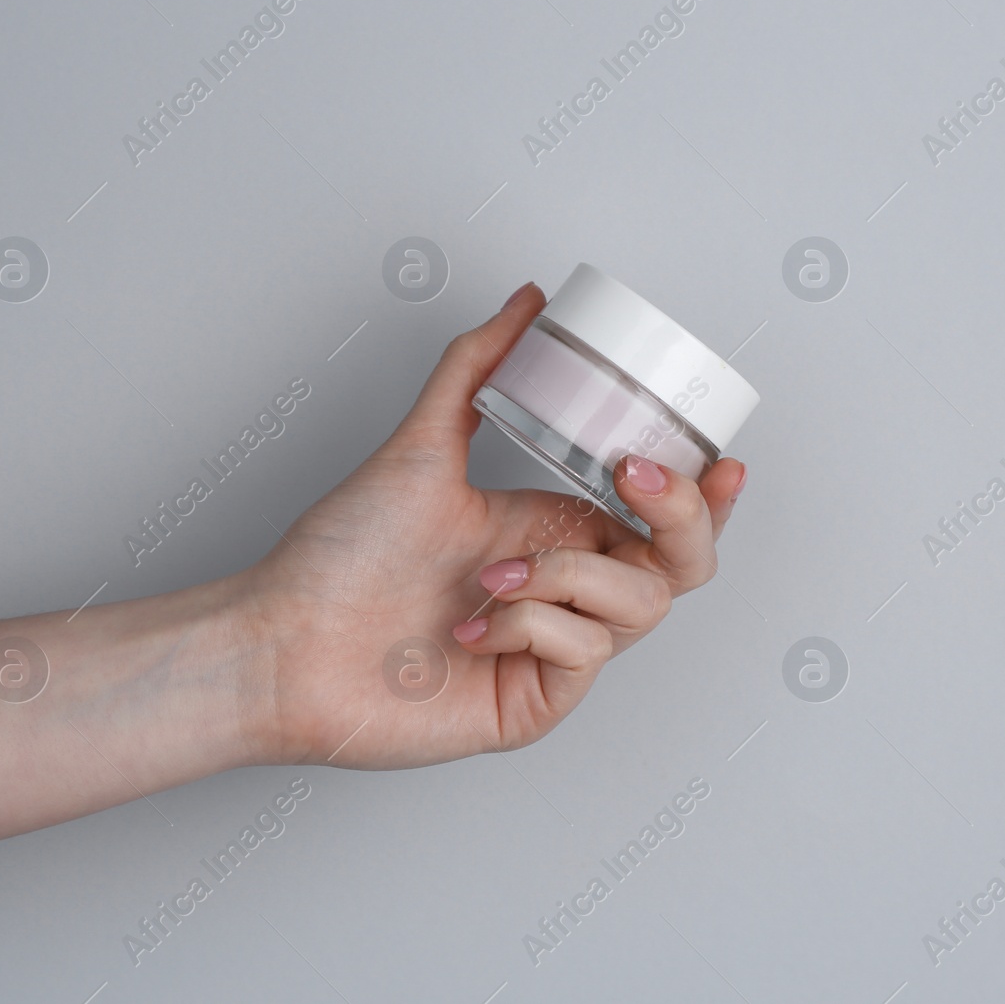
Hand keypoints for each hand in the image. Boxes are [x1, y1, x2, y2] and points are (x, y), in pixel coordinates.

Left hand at [244, 282, 747, 768]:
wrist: (283, 641)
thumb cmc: (341, 557)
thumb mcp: (419, 445)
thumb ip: (474, 368)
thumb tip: (526, 301)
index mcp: (556, 532)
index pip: (663, 518)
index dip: (707, 493)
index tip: (720, 455)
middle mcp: (567, 590)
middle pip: (683, 568)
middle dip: (685, 521)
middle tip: (634, 484)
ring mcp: (556, 651)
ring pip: (640, 608)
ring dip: (571, 575)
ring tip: (492, 572)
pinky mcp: (536, 702)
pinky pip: (583, 656)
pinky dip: (532, 626)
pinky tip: (471, 628)